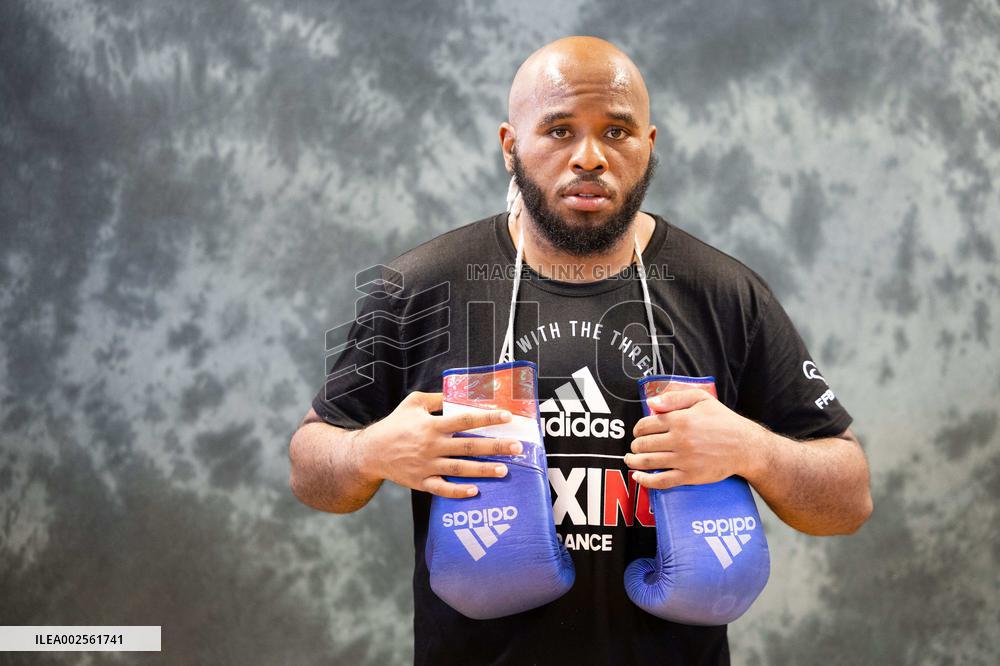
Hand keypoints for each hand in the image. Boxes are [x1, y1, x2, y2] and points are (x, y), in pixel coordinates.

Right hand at [358, 391, 523, 498]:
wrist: (371, 451)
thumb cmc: (394, 425)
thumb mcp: (413, 403)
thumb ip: (437, 398)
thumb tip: (458, 392)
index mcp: (432, 424)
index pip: (465, 419)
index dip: (487, 418)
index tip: (507, 417)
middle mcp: (432, 445)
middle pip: (469, 446)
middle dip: (495, 447)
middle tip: (517, 447)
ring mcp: (427, 465)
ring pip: (460, 468)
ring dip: (484, 470)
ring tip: (505, 470)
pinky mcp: (422, 481)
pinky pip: (442, 488)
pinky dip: (458, 491)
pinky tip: (475, 491)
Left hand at [625, 388, 767, 489]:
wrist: (745, 446)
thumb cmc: (723, 421)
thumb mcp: (701, 399)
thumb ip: (674, 398)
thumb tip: (651, 403)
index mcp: (679, 420)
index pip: (646, 425)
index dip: (638, 429)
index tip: (638, 432)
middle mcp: (679, 440)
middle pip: (644, 444)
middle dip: (635, 445)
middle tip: (635, 446)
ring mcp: (683, 459)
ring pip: (648, 462)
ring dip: (634, 461)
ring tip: (630, 459)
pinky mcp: (689, 476)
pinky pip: (661, 481)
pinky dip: (645, 481)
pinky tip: (638, 477)